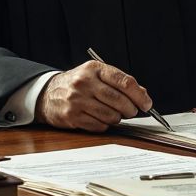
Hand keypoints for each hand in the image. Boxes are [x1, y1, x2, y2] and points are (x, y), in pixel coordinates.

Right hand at [35, 60, 153, 131]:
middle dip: (131, 109)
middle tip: (132, 111)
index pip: (124, 82)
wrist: (48, 93)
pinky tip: (101, 119)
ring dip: (118, 118)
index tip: (147, 104)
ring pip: (111, 115)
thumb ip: (119, 82)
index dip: (140, 95)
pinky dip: (105, 125)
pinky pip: (99, 126)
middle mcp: (84, 83)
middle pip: (120, 100)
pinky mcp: (72, 116)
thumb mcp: (97, 75)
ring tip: (114, 114)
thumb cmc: (78, 84)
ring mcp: (77, 100)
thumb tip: (143, 95)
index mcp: (94, 69)